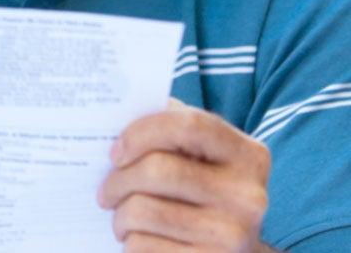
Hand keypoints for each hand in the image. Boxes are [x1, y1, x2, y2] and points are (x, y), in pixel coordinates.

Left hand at [98, 100, 271, 251]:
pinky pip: (143, 246)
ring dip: (119, 215)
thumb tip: (117, 112)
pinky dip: (129, 242)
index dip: (141, 132)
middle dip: (117, 180)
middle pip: (158, 170)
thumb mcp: (205, 161)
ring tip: (120, 217)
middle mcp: (248, 195)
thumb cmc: (204, 196)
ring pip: (143, 211)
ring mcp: (232, 234)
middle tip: (104, 192)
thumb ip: (173, 132)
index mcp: (248, 155)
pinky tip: (137, 239)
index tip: (115, 152)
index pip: (188, 126)